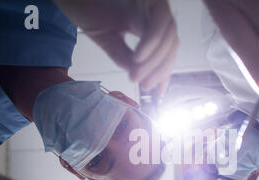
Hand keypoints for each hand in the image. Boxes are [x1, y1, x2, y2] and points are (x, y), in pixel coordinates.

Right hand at [54, 0, 177, 92]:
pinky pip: (159, 22)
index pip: (166, 49)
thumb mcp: (108, 40)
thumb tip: (141, 78)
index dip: (164, 71)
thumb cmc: (87, 8)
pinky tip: (138, 58)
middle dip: (160, 69)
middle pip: (171, 44)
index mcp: (148, 21)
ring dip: (155, 60)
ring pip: (168, 35)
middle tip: (145, 86)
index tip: (156, 92)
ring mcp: (153, 3)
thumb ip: (126, 58)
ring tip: (136, 76)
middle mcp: (154, 12)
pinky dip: (152, 42)